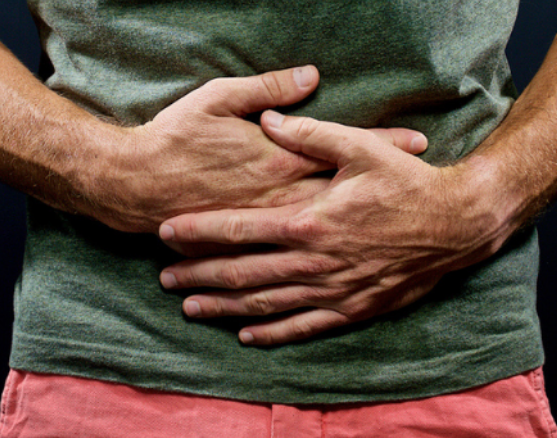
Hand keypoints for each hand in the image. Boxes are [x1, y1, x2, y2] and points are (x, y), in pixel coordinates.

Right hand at [82, 66, 427, 234]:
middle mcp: (281, 196)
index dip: (382, 142)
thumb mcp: (217, 98)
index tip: (419, 142)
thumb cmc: (175, 138)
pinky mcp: (250, 246)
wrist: (133, 184)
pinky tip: (345, 265)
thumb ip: (266, 89)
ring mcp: (267, 225)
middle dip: (384, 188)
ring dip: (363, 225)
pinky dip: (324, 255)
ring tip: (397, 230)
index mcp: (278, 157)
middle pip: (345, 191)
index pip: (342, 147)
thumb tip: (309, 76)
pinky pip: (293, 255)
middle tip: (423, 190)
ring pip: (327, 228)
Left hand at [158, 111, 516, 344]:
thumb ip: (310, 135)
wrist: (455, 224)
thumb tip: (267, 120)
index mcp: (310, 220)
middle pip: (243, 272)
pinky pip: (303, 326)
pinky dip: (272, 332)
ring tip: (190, 307)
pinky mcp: (352, 309)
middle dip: (199, 273)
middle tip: (165, 276)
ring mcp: (332, 291)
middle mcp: (314, 262)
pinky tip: (246, 336)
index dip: (199, 231)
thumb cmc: (407, 183)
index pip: (240, 228)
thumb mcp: (362, 147)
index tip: (166, 232)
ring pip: (265, 303)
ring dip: (224, 305)